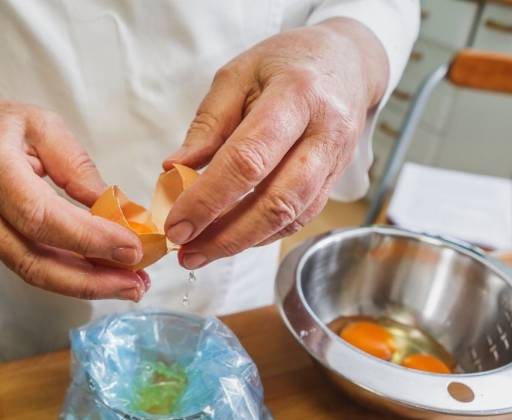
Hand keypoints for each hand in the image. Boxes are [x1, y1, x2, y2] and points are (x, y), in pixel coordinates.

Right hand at [0, 90, 147, 299]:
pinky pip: (35, 268)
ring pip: (34, 272)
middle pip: (34, 260)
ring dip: (86, 286)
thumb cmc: (0, 126)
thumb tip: (114, 209)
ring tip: (131, 286)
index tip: (131, 248)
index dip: (86, 238)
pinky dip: (73, 278)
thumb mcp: (43, 125)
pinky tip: (106, 276)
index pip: (40, 215)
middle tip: (137, 283)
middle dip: (90, 280)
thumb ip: (76, 165)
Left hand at [163, 18, 388, 268]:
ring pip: (289, 217)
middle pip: (276, 200)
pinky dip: (262, 235)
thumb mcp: (238, 75)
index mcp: (295, 96)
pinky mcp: (335, 182)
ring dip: (242, 243)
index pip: (248, 159)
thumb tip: (174, 168)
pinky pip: (299, 219)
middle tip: (186, 252)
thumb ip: (209, 124)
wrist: (347, 63)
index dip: (209, 198)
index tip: (176, 224)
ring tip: (200, 253)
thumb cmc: (285, 64)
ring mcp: (335, 161)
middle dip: (227, 235)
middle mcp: (324, 132)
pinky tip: (231, 239)